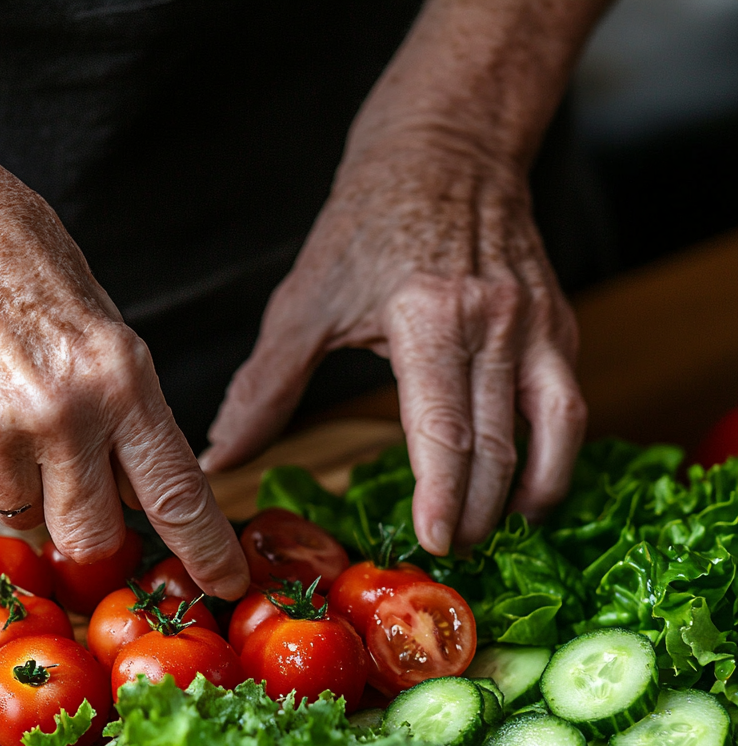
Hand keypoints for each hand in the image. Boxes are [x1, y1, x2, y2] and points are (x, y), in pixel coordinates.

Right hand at [0, 144, 247, 597]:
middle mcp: (56, 417)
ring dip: (13, 475)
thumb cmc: (13, 254)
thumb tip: (139, 497)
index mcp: (117, 380)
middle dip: (85, 526)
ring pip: (14, 510)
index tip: (226, 585)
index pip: (176, 495)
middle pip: (88, 538)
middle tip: (64, 474)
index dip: (206, 551)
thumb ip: (125, 417)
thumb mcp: (102, 326)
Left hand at [201, 129, 584, 555]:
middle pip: (498, 444)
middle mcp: (495, 322)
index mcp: (428, 315)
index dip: (444, 495)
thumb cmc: (367, 223)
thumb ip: (263, 389)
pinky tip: (525, 487)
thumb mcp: (305, 301)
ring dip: (528, 493)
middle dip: (477, 511)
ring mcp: (537, 324)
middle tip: (450, 553)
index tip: (435, 544)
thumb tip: (220, 459)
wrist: (448, 147)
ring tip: (496, 532)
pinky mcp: (559, 324)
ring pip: (553, 430)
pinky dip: (553, 455)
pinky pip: (569, 405)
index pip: (445, 428)